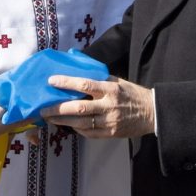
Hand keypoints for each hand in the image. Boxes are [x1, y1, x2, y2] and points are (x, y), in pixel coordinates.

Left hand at [40, 75, 154, 138]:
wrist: (152, 113)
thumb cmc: (131, 93)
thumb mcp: (117, 80)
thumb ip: (98, 76)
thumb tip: (77, 62)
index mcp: (110, 89)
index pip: (85, 84)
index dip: (67, 83)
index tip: (52, 81)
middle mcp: (109, 106)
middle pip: (79, 108)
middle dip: (58, 109)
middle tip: (43, 108)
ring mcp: (110, 121)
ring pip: (81, 123)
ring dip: (63, 121)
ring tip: (49, 118)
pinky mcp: (110, 134)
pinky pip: (89, 133)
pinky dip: (76, 129)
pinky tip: (67, 125)